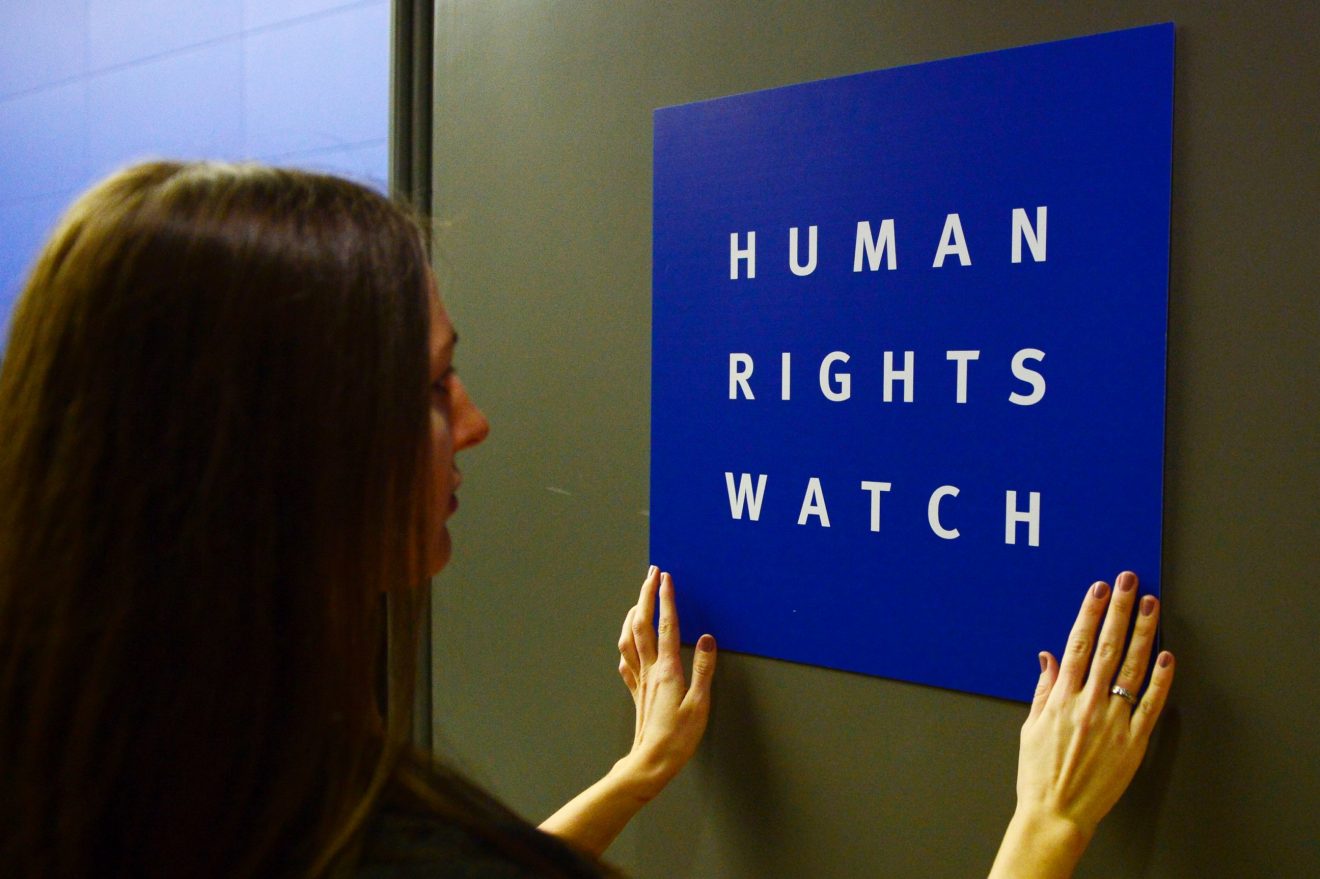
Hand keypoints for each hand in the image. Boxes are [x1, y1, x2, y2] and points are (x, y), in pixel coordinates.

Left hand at [616, 566, 716, 799]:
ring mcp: (639, 679)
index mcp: (667, 670)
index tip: (666, 577)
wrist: (650, 762)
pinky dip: (626, 641)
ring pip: (628, 637)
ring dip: (632, 613)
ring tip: (638, 599)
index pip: (666, 626)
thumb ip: (704, 669)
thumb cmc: (678, 738)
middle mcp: (650, 670)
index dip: (666, 599)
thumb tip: (708, 638)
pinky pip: (626, 658)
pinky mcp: (636, 690)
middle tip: (652, 574)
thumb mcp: (700, 705)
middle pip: (641, 623)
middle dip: (645, 595)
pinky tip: (629, 640)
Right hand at [989, 571, 1174, 877]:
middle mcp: (1088, 705)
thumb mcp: (1031, 726)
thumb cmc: (1040, 773)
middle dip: (1120, 610)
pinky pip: (1151, 705)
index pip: (1079, 644)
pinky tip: (1167, 657)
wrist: (1056, 812)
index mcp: (1061, 699)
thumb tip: (1050, 657)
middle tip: (1129, 582)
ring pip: (1133, 668)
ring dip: (1143, 633)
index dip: (1090, 613)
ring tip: (1151, 606)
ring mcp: (1114, 722)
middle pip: (1108, 647)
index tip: (1099, 590)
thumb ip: (1044, 689)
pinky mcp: (1133, 742)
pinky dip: (1161, 680)